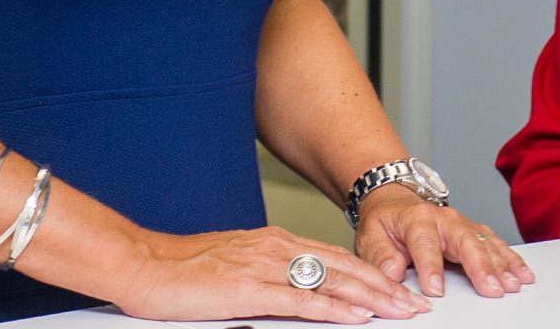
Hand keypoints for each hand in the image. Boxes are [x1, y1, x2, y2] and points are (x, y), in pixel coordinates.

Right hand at [117, 223, 430, 322]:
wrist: (144, 264)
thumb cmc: (184, 271)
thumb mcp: (237, 267)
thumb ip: (270, 276)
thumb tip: (300, 293)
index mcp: (276, 242)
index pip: (337, 259)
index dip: (372, 275)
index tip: (399, 291)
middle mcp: (277, 248)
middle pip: (344, 268)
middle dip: (384, 288)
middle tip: (415, 305)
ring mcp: (265, 267)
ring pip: (331, 282)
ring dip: (371, 299)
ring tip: (399, 312)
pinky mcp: (249, 289)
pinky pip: (300, 300)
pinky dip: (332, 310)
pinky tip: (354, 318)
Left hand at [355, 184, 534, 298]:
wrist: (395, 201)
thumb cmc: (385, 222)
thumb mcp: (370, 235)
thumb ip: (380, 255)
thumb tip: (392, 273)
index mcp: (416, 219)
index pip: (425, 244)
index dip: (431, 267)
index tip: (435, 290)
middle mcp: (444, 219)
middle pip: (465, 241)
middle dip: (481, 266)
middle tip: (493, 288)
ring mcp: (462, 224)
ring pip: (485, 242)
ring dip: (501, 264)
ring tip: (513, 284)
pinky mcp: (473, 231)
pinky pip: (495, 243)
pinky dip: (510, 258)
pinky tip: (522, 273)